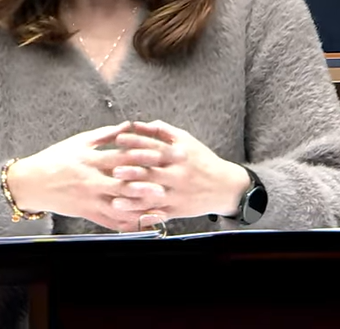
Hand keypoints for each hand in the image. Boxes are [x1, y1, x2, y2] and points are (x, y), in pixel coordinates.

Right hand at [4, 121, 167, 231]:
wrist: (32, 182)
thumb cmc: (56, 158)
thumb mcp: (79, 141)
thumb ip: (106, 135)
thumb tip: (129, 125)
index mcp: (90, 159)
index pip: (120, 157)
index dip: (142, 155)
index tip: (162, 154)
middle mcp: (92, 180)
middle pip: (123, 182)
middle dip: (146, 183)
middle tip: (168, 183)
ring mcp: (90, 199)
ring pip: (119, 205)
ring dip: (141, 207)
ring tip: (161, 206)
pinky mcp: (88, 214)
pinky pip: (111, 222)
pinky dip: (128, 224)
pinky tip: (144, 223)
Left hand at [108, 120, 250, 220]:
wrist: (225, 187)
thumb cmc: (202, 160)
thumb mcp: (186, 140)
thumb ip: (163, 131)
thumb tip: (139, 124)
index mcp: (178, 155)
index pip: (155, 146)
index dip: (136, 141)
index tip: (119, 138)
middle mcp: (178, 174)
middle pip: (152, 172)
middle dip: (132, 171)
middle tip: (114, 169)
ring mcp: (177, 193)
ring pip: (153, 195)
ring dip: (134, 197)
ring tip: (116, 197)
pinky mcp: (177, 209)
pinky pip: (158, 213)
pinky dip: (143, 215)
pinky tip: (129, 216)